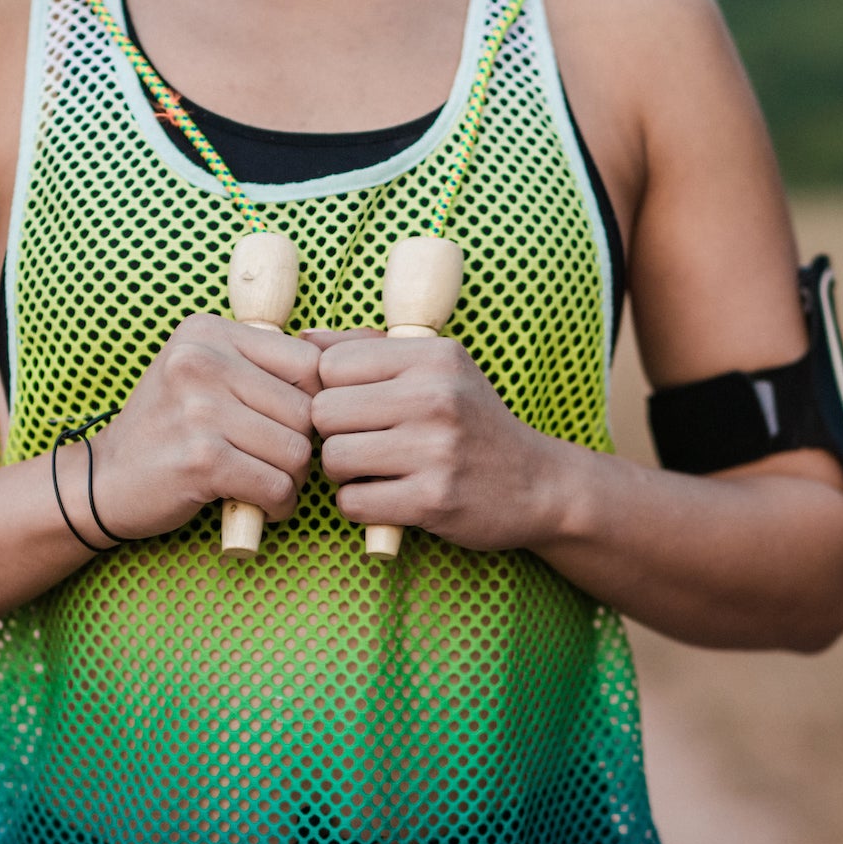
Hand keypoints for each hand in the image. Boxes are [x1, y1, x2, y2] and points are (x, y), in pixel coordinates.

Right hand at [83, 315, 319, 538]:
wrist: (102, 479)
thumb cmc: (168, 428)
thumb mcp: (204, 373)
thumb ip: (262, 363)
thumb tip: (358, 349)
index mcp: (208, 331)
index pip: (307, 362)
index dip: (314, 403)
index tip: (290, 425)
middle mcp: (202, 361)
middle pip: (306, 410)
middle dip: (302, 448)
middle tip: (276, 464)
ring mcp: (200, 410)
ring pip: (296, 451)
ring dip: (291, 480)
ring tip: (266, 484)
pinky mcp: (201, 459)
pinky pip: (275, 485)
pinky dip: (278, 504)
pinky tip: (261, 505)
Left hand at [311, 333, 568, 552]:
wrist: (539, 483)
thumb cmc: (474, 422)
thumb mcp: (438, 369)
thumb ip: (371, 349)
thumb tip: (303, 337)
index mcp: (433, 356)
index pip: (329, 364)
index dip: (329, 390)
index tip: (354, 408)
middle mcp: (436, 396)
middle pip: (324, 412)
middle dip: (332, 434)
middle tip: (361, 443)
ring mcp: (436, 450)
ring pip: (334, 458)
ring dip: (343, 473)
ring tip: (373, 470)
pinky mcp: (434, 499)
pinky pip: (353, 502)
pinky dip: (360, 506)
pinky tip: (386, 498)